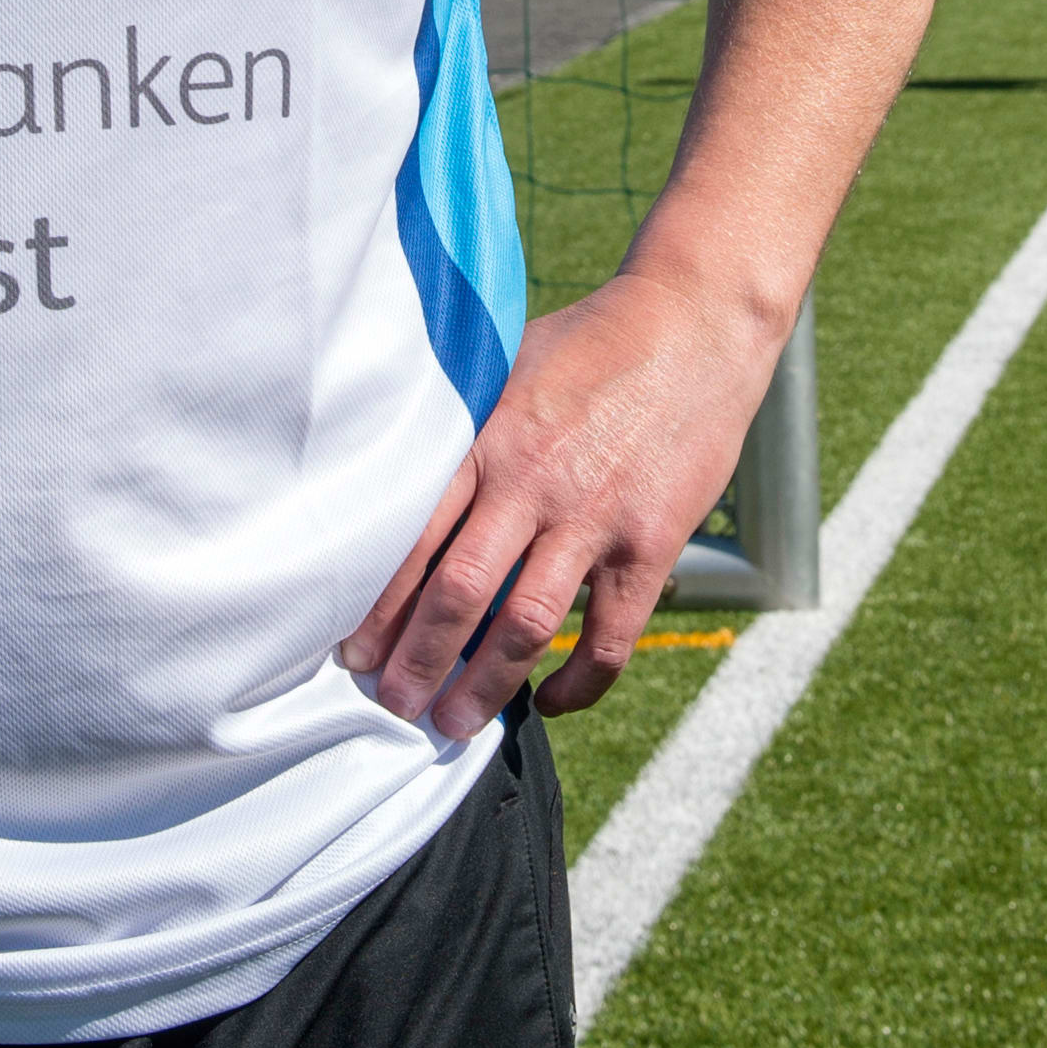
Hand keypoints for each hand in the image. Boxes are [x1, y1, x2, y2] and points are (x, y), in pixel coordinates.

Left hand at [339, 267, 780, 736]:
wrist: (695, 321)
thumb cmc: (590, 342)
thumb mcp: (507, 365)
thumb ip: (461, 426)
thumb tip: (395, 483)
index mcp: (488, 438)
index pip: (414, 539)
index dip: (377, 604)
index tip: (351, 649)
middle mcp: (534, 481)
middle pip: (458, 593)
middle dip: (415, 661)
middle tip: (390, 705)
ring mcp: (596, 515)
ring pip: (525, 625)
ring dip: (483, 688)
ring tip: (451, 726)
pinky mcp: (652, 541)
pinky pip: (611, 635)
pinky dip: (581, 681)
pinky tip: (553, 700)